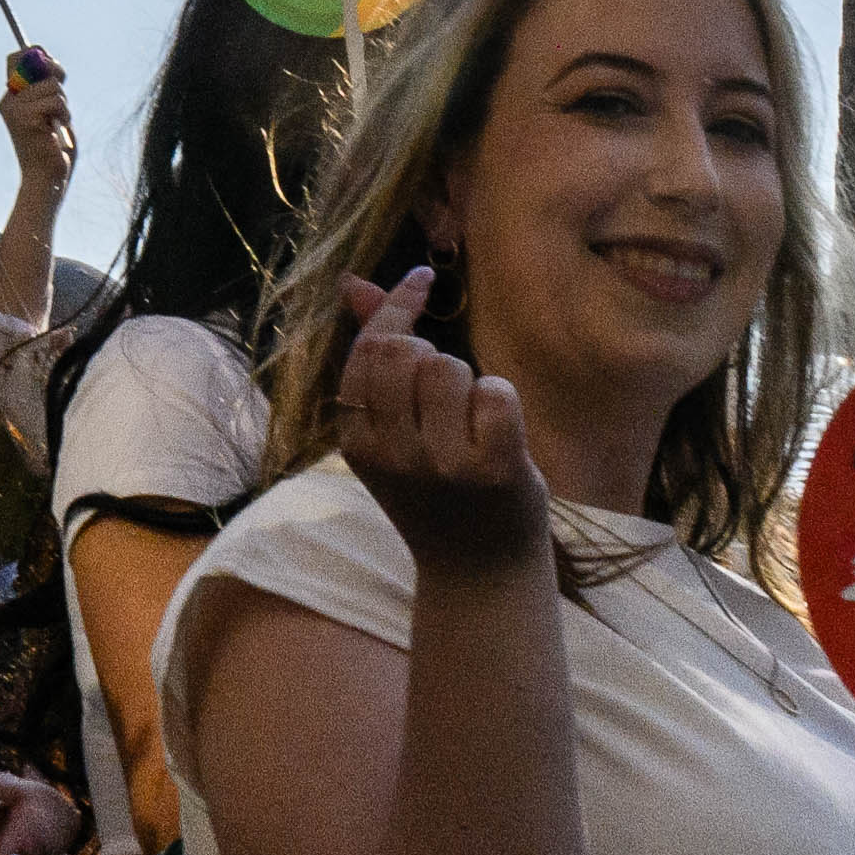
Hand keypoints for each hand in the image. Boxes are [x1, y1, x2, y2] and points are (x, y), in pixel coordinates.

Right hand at [0, 43, 76, 212]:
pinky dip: (63, 114)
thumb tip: (48, 59)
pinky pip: (55, 101)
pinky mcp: (25, 118)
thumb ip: (47, 86)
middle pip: (36, 64)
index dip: (38, 54)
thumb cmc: (52, 146)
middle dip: (56, 76)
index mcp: (12, 97)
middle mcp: (8, 101)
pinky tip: (56, 130)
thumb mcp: (51, 110)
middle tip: (61, 99)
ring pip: (52, 86)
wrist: (46, 179)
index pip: (17, 57)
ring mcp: (15, 109)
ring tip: (57, 124)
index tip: (54, 69)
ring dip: (63, 104)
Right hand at [317, 267, 552, 573]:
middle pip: (403, 351)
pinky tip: (500, 432)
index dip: (396, 306)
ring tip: (469, 421)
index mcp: (356, 442)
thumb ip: (374, 356)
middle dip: (430, 349)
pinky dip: (502, 398)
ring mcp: (441, 463)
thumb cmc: (438, 494)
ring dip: (468, 380)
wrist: (479, 574)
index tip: (423, 281)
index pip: (366, 350)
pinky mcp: (493, 468)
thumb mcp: (392, 432)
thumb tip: (352, 282)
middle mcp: (391, 453)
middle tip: (446, 383)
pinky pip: (496, 393)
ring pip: (449, 367)